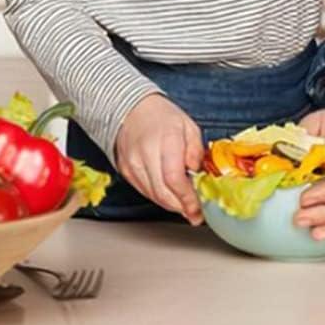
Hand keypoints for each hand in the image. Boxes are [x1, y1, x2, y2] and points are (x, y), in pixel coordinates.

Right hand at [113, 93, 203, 224]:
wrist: (132, 110)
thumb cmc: (163, 117)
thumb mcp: (189, 126)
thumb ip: (195, 151)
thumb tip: (197, 174)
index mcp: (165, 140)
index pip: (174, 178)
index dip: (187, 198)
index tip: (198, 209)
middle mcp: (145, 155)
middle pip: (163, 192)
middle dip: (181, 207)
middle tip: (195, 213)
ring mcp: (132, 166)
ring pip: (153, 196)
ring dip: (172, 204)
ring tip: (186, 205)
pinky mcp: (126, 173)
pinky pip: (145, 192)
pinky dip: (160, 197)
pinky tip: (171, 195)